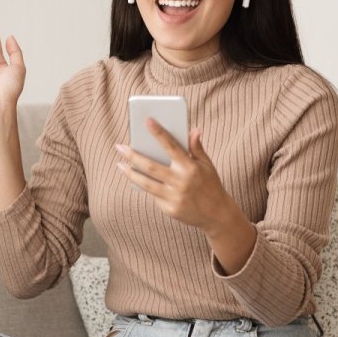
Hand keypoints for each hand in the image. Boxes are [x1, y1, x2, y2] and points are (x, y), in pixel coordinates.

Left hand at [114, 120, 236, 232]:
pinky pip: (153, 196)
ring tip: (120, 164)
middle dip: (132, 155)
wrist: (218, 215)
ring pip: (146, 183)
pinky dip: (145, 187)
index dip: (159, 132)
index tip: (147, 120)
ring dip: (130, 173)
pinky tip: (136, 179)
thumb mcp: (207, 165)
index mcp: (190, 167)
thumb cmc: (211, 185)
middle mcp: (181, 182)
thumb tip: (194, 129)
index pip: (171, 146)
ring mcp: (174, 197)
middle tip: (119, 147)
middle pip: (150, 166)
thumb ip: (197, 148)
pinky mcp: (169, 209)